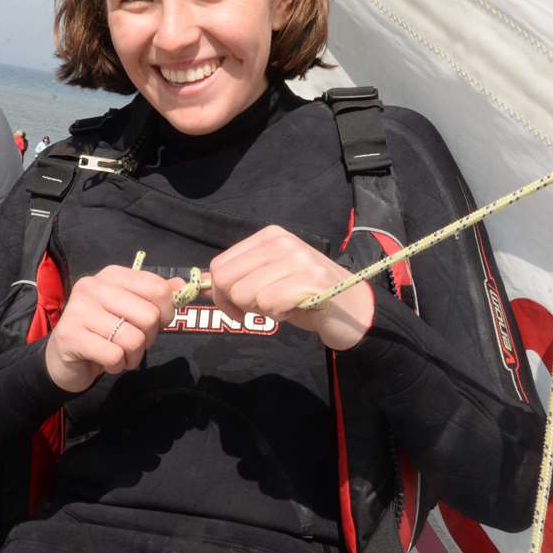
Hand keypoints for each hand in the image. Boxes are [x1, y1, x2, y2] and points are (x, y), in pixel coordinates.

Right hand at [44, 265, 181, 392]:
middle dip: (148, 339)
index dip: (166, 312)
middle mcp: (93, 286)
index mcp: (112, 275)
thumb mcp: (131, 311)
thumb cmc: (103, 332)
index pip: (157, 288)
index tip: (156, 324)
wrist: (64, 359)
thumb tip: (182, 285)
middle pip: (149, 316)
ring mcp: (79, 309)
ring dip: (133, 356)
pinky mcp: (70, 335)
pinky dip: (117, 366)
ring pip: (133, 339)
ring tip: (119, 354)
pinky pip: (114, 356)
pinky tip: (106, 362)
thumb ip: (155, 297)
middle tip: (133, 343)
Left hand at [209, 226, 374, 350]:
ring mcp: (298, 260)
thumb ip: (237, 278)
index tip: (240, 306)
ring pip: (246, 294)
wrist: (353, 308)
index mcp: (270, 236)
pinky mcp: (311, 281)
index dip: (222, 294)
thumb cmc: (305, 295)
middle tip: (265, 308)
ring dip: (263, 311)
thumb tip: (199, 285)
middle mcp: (283, 242)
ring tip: (286, 304)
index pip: (219, 266)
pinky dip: (280, 316)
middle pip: (227, 281)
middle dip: (238, 304)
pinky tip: (297, 309)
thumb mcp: (268, 279)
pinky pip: (270, 304)